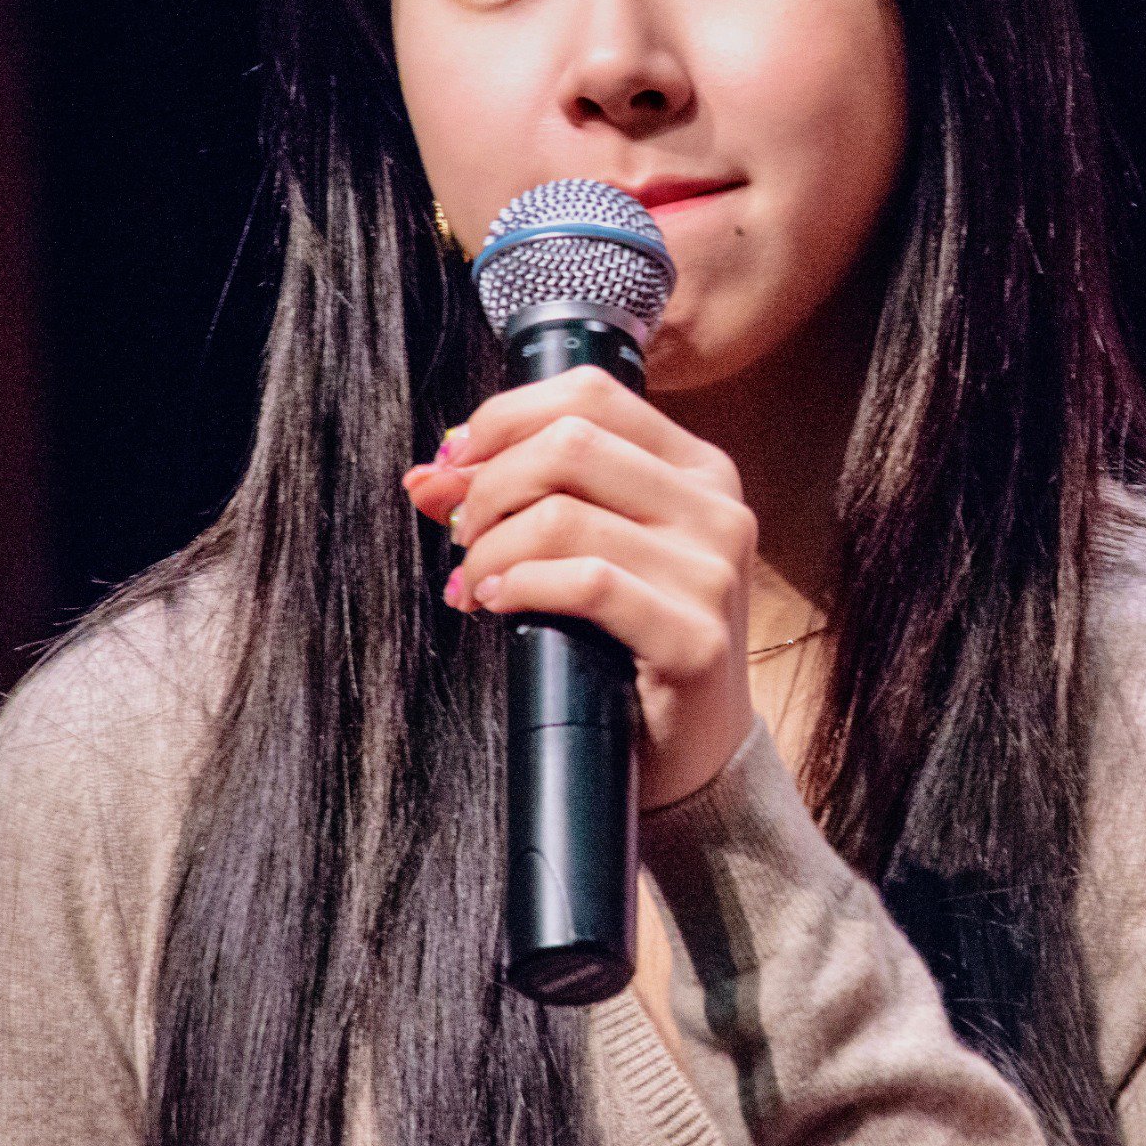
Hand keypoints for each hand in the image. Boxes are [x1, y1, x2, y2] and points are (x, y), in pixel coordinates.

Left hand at [399, 367, 758, 809]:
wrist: (693, 753)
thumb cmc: (630, 643)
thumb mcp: (588, 551)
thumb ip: (524, 500)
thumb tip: (428, 476)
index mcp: (698, 468)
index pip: (591, 393)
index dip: (504, 417)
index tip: (454, 462)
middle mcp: (717, 508)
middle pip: (571, 442)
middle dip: (489, 484)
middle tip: (460, 533)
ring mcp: (713, 572)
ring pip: (565, 516)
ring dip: (492, 549)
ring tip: (474, 583)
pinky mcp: (696, 639)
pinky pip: (586, 585)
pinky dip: (520, 588)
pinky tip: (495, 606)